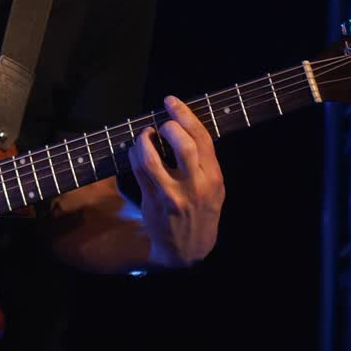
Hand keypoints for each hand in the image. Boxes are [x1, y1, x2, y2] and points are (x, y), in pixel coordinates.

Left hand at [128, 95, 225, 267]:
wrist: (188, 249)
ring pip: (152, 158)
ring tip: (146, 136)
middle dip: (169, 126)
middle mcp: (195, 186)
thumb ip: (205, 160)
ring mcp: (172, 195)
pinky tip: (138, 151)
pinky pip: (139, 170)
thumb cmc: (201, 210)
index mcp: (214, 178)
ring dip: (145, 140)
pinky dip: (135, 154)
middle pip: (183, 145)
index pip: (202, 139)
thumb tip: (184, 124)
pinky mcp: (153, 202)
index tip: (171, 101)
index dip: (185, 115)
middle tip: (163, 124)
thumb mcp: (214, 187)